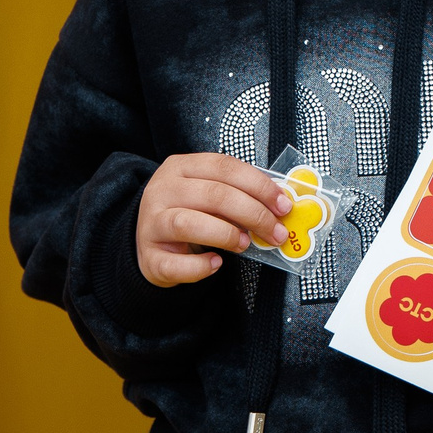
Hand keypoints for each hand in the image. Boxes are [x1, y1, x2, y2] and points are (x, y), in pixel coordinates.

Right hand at [135, 152, 292, 286]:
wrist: (149, 242)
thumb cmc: (188, 213)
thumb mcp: (207, 195)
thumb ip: (237, 195)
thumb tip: (278, 207)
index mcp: (180, 167)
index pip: (224, 167)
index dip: (259, 185)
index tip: (283, 205)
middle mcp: (162, 190)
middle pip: (214, 195)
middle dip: (254, 214)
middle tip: (275, 232)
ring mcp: (150, 224)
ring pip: (189, 223)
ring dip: (226, 234)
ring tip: (244, 244)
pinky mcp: (148, 257)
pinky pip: (175, 264)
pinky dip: (200, 266)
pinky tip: (216, 264)